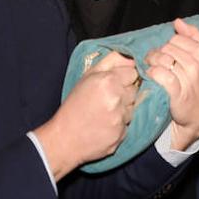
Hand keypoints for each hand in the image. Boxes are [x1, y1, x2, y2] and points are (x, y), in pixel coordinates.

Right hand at [34, 51, 137, 178]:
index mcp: (108, 81)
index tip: (112, 84)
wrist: (64, 139)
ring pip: (132, 108)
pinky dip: (119, 124)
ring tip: (103, 113)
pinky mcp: (120, 134)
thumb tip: (133, 59)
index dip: (123, 78)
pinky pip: (128, 124)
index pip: (133, 73)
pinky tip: (104, 125)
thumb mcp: (87, 76)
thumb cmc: (74, 105)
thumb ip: (112, 61)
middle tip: (105, 100)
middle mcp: (116, 99)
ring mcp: (119, 118)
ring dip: (122, 110)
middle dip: (124, 93)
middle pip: (135, 90)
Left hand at [146, 18, 198, 149]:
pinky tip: (151, 77)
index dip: (168, 45)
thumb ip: (194, 38)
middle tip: (157, 63)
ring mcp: (189, 77)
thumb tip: (178, 21)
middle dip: (159, 54)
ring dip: (153, 64)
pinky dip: (152, 74)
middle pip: (167, 47)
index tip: (166, 54)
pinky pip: (159, 75)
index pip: (177, 38)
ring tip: (153, 70)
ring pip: (162, 60)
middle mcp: (198, 63)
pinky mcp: (178, 92)